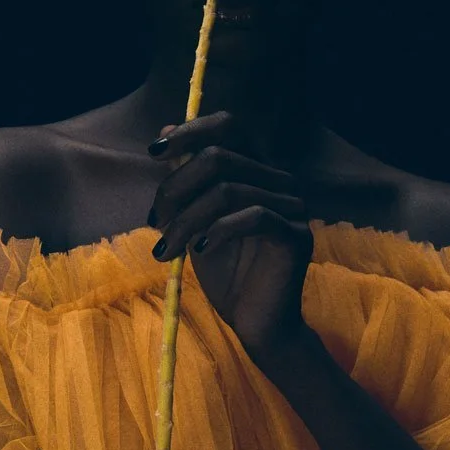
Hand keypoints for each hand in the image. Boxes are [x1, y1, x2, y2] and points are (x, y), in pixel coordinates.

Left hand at [147, 110, 314, 363]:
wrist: (254, 322)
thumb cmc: (226, 273)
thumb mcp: (193, 222)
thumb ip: (184, 182)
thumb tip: (165, 132)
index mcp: (257, 171)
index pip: (230, 127)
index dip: (191, 130)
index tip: (154, 151)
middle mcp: (279, 180)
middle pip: (220, 156)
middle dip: (177, 186)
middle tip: (156, 221)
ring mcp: (291, 206)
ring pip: (228, 190)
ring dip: (186, 220)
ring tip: (168, 249)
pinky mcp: (296, 235)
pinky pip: (252, 217)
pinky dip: (218, 231)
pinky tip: (199, 250)